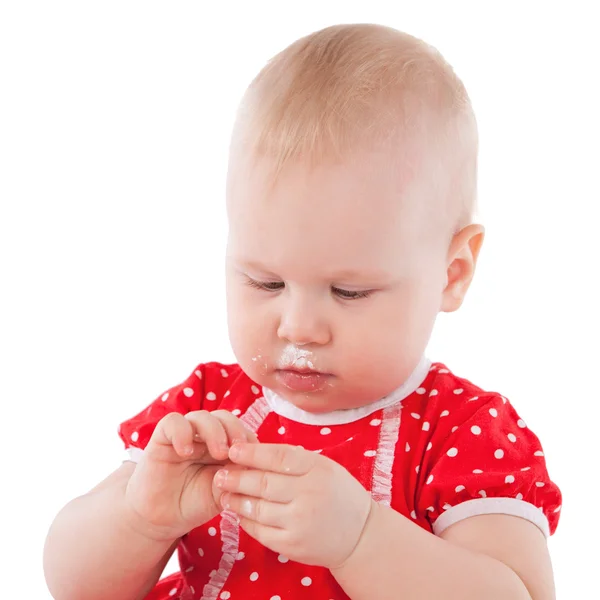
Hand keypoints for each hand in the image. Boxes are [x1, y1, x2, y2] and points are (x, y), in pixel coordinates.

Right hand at [125, 410, 256, 541]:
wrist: (161, 519)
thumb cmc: (195, 503)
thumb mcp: (222, 492)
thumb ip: (237, 477)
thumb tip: (255, 464)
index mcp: (225, 445)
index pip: (241, 430)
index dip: (249, 439)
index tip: (256, 457)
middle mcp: (206, 436)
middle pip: (225, 418)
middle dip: (235, 431)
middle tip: (236, 452)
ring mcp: (185, 434)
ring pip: (202, 416)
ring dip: (214, 431)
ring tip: (218, 452)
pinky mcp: (163, 437)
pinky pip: (173, 422)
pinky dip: (182, 432)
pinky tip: (186, 451)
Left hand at [213, 443, 372, 568]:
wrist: (360, 535)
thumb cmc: (338, 494)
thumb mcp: (324, 467)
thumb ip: (294, 460)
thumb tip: (255, 451)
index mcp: (318, 469)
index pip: (279, 458)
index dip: (252, 453)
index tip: (233, 449)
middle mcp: (309, 495)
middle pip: (263, 483)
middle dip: (236, 477)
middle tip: (220, 473)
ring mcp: (300, 522)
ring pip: (257, 508)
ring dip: (236, 499)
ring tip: (223, 491)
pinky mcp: (292, 545)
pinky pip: (260, 531)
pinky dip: (245, 520)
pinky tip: (238, 512)